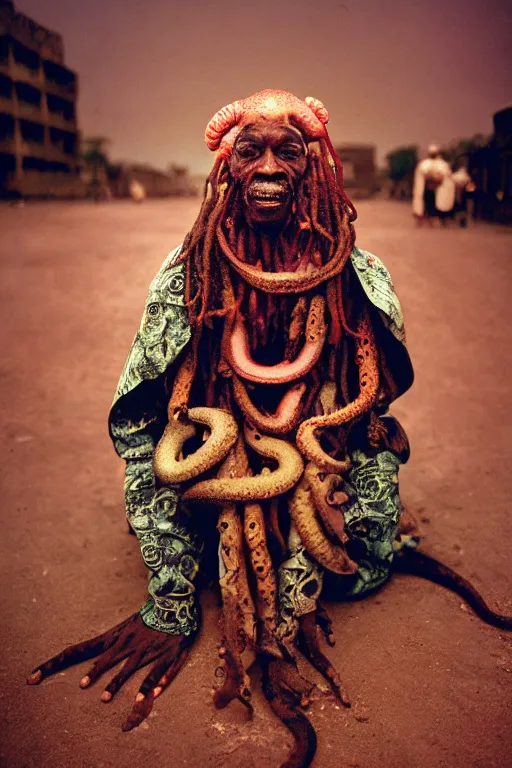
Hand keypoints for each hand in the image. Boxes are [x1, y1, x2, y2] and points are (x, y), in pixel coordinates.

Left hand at [27, 612, 194, 730]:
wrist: (174, 602)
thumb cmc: (147, 617)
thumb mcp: (123, 628)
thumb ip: (109, 643)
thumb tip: (91, 655)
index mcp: (112, 638)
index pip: (80, 649)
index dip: (58, 661)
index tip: (36, 674)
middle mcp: (125, 644)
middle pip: (104, 659)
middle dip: (93, 672)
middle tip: (80, 686)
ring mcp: (145, 649)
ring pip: (129, 667)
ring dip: (116, 682)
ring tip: (104, 697)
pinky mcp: (166, 654)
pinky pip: (158, 671)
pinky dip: (152, 683)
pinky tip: (146, 695)